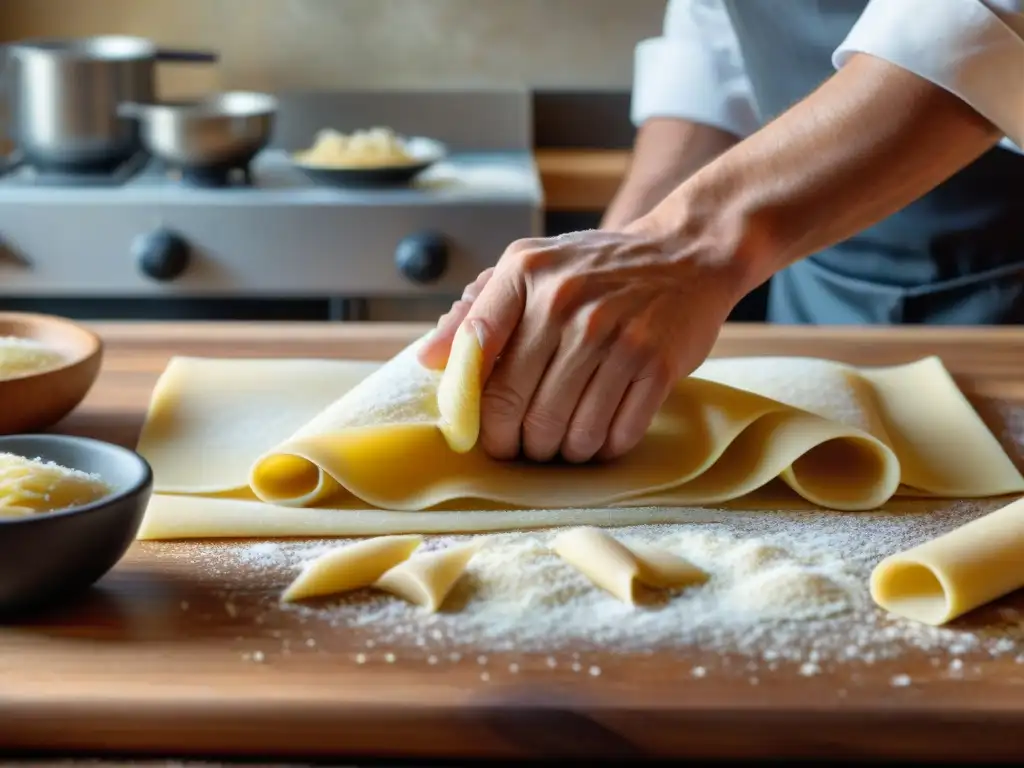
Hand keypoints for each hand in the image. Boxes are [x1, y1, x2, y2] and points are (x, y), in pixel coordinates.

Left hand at [418, 222, 743, 462]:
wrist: (686, 254)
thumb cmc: (595, 269)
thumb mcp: (530, 268)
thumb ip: (477, 311)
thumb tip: (428, 360)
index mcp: (527, 275)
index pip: (477, 356)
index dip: (473, 407)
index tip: (481, 428)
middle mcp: (568, 303)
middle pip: (518, 409)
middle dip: (514, 443)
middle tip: (521, 446)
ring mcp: (616, 336)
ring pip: (568, 432)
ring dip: (560, 451)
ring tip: (562, 442)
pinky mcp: (656, 365)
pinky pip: (616, 435)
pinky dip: (604, 448)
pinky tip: (601, 435)